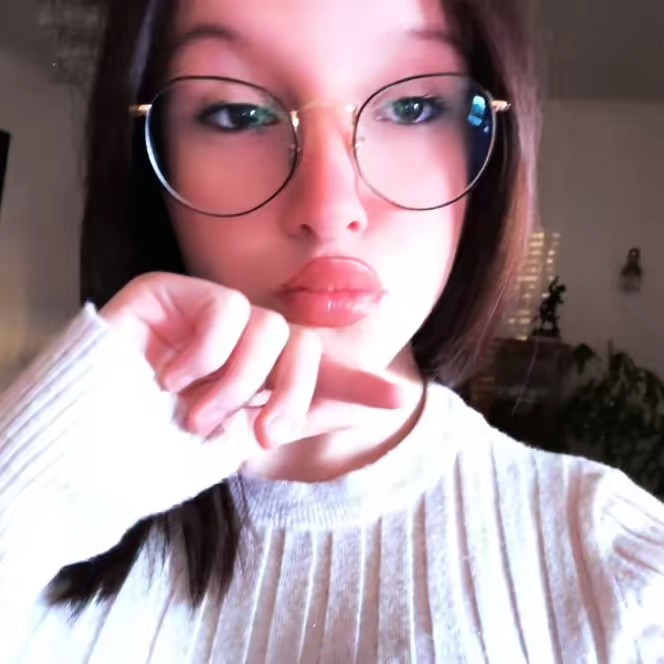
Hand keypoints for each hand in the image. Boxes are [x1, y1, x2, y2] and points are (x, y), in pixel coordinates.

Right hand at [101, 272, 407, 451]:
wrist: (100, 442)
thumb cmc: (166, 440)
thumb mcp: (245, 435)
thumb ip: (312, 411)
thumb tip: (395, 399)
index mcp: (259, 371)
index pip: (315, 369)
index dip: (355, 384)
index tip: (396, 399)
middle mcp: (241, 338)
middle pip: (300, 345)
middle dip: (289, 394)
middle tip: (261, 436)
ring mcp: (207, 312)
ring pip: (265, 327)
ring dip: (235, 385)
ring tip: (197, 415)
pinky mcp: (173, 291)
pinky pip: (223, 310)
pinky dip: (204, 354)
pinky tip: (171, 377)